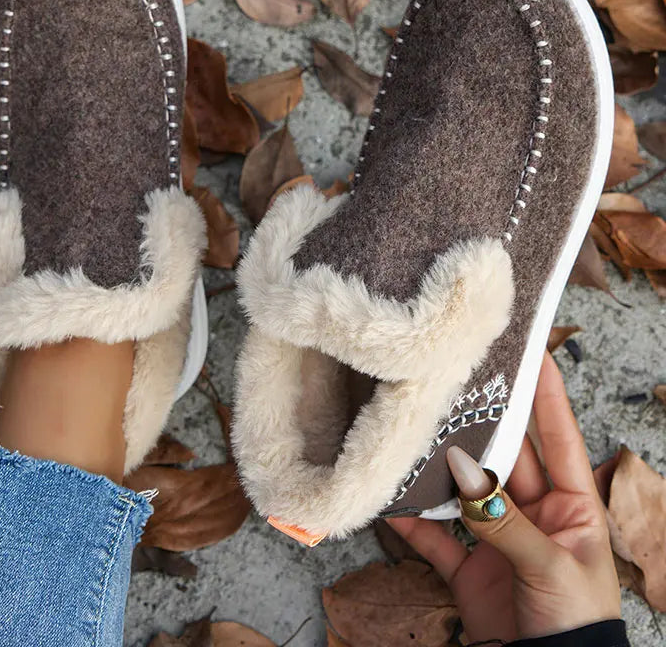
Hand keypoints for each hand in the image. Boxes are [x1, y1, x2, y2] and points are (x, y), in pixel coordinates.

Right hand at [386, 352, 620, 642]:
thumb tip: (462, 474)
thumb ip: (504, 519)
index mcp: (572, 505)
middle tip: (459, 381)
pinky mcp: (468, 564)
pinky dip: (414, 519)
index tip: (532, 350)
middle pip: (503, 454)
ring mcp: (497, 535)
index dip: (547, 392)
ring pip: (464, 488)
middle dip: (482, 420)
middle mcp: (533, 511)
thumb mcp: (550, 566)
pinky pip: (436, 534)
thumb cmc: (574, 624)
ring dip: (441, 467)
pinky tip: (394, 499)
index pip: (558, 435)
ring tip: (418, 430)